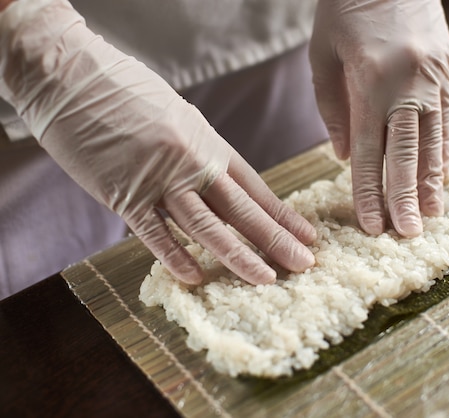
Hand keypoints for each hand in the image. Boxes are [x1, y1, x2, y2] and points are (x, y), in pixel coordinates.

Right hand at [0, 0, 315, 284]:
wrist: (72, 76)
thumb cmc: (125, 91)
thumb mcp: (178, 116)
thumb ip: (198, 152)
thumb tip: (214, 180)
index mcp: (209, 144)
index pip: (255, 188)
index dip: (283, 215)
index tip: (307, 235)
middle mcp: (193, 163)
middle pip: (243, 210)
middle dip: (277, 239)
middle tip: (304, 263)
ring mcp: (161, 180)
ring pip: (208, 226)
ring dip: (239, 255)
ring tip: (266, 279)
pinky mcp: (124, 194)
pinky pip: (155, 232)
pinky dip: (175, 255)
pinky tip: (195, 276)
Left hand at [309, 0, 448, 235]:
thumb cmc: (344, 7)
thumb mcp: (323, 55)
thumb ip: (332, 109)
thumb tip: (344, 157)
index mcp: (371, 80)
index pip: (370, 150)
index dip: (371, 191)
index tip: (373, 224)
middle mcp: (408, 83)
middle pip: (406, 153)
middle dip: (405, 197)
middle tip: (409, 234)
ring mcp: (433, 77)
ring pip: (433, 140)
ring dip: (431, 181)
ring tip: (431, 214)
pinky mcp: (447, 70)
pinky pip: (447, 119)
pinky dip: (444, 150)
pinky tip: (443, 175)